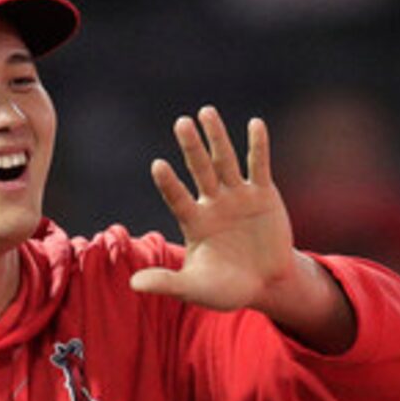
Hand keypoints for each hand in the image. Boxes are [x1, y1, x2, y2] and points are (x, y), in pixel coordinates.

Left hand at [129, 106, 321, 315]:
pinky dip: (258, 146)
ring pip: (226, 161)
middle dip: (192, 147)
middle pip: (200, 170)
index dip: (169, 183)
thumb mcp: (194, 288)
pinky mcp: (263, 193)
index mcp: (193, 221)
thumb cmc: (226, 288)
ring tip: (206, 112)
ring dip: (217, 138)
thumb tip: (133, 285)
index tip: (158, 165)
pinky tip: (255, 124)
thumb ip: (167, 283)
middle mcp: (212, 203)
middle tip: (181, 122)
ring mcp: (237, 195)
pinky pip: (259, 166)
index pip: (177, 197)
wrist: (266, 284)